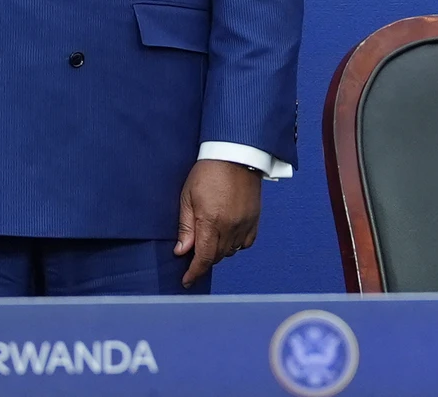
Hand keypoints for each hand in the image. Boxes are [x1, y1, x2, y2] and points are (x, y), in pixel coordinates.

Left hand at [174, 158, 262, 286]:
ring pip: (231, 252)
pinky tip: (226, 237)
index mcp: (211, 221)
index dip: (195, 272)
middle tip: (193, 253)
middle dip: (204, 259)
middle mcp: (231, 227)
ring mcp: (245, 225)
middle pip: (217, 256)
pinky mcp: (255, 221)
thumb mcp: (187, 197)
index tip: (187, 281)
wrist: (235, 156)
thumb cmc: (206, 173)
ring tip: (208, 240)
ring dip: (218, 252)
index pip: (204, 257)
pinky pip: (245, 244)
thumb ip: (186, 226)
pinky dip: (234, 246)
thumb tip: (182, 251)